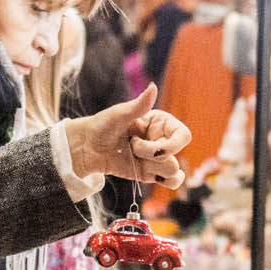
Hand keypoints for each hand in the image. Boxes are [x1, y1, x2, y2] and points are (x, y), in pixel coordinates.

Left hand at [64, 84, 190, 188]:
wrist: (87, 148)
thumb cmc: (102, 125)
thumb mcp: (119, 114)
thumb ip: (139, 104)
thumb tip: (153, 87)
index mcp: (161, 122)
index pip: (183, 136)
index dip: (172, 145)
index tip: (153, 147)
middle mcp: (163, 139)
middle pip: (174, 156)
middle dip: (150, 154)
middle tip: (132, 145)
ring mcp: (157, 158)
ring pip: (172, 171)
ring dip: (150, 166)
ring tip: (133, 155)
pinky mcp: (151, 174)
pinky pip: (170, 182)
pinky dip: (164, 181)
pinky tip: (150, 173)